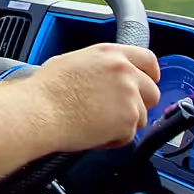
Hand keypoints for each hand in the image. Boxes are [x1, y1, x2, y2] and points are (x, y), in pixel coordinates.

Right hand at [23, 43, 161, 151]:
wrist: (40, 111)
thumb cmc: (47, 89)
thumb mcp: (74, 61)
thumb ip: (100, 66)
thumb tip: (103, 76)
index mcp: (111, 54)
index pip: (149, 60)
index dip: (150, 75)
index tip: (148, 83)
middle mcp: (125, 72)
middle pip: (152, 92)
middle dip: (139, 104)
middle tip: (117, 111)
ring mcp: (130, 97)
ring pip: (141, 117)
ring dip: (124, 124)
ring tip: (97, 123)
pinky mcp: (128, 121)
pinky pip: (128, 136)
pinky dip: (113, 139)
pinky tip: (93, 133)